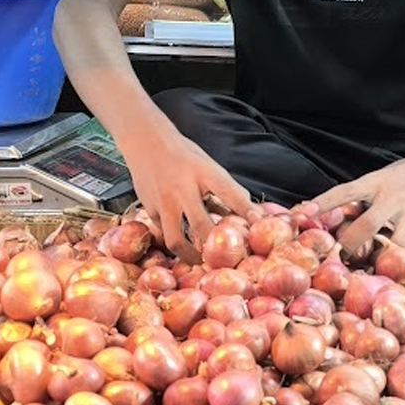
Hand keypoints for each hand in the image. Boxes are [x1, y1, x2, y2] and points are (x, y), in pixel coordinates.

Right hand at [126, 131, 253, 264]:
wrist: (146, 142)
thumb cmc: (184, 155)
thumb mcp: (209, 164)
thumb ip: (226, 188)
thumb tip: (250, 211)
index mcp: (203, 172)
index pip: (228, 191)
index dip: (245, 208)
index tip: (258, 222)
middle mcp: (182, 188)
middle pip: (202, 225)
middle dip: (215, 246)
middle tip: (226, 261)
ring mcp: (163, 201)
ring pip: (176, 239)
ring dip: (190, 256)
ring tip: (201, 262)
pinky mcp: (149, 209)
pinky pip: (164, 232)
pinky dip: (175, 240)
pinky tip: (183, 245)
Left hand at [312, 150, 404, 258]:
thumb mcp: (383, 178)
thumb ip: (364, 197)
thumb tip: (331, 217)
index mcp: (377, 182)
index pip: (345, 191)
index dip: (323, 202)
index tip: (302, 213)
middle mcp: (394, 198)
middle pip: (368, 226)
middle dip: (351, 245)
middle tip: (340, 259)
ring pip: (396, 245)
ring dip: (383, 259)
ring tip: (373, 270)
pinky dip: (404, 260)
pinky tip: (399, 265)